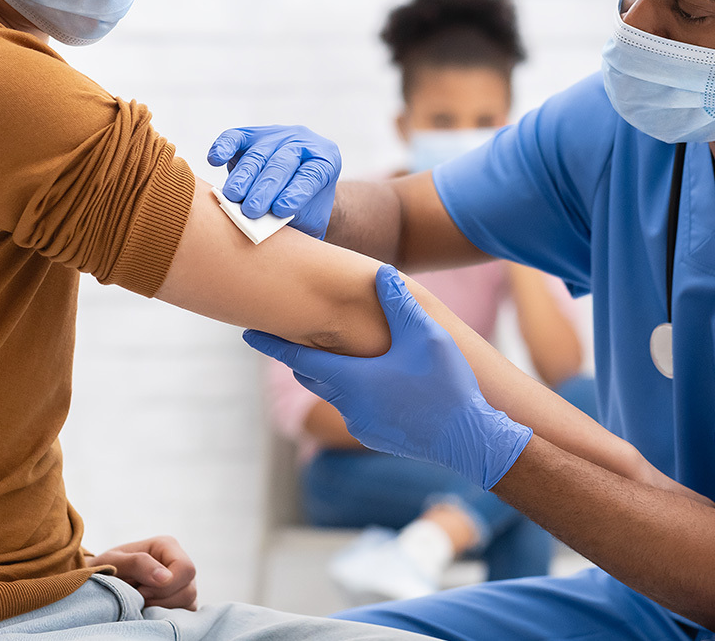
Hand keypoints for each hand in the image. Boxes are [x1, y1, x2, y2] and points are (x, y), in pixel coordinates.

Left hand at [90, 536, 197, 609]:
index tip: (141, 589)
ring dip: (160, 607)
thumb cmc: (106, 568)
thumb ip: (138, 564)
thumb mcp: (114, 561)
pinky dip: (164, 615)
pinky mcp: (182, 601)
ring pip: (189, 603)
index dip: (166, 585)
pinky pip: (184, 613)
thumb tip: (166, 578)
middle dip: (160, 598)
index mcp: (167, 546)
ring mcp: (183, 583)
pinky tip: (147, 608)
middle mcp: (179, 564)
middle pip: (189, 589)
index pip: (185, 568)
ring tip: (140, 601)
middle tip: (137, 596)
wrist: (102, 582)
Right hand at [206, 126, 338, 238]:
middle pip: (281, 164)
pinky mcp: (249, 135)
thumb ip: (295, 221)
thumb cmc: (305, 209)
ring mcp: (275, 135)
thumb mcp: (309, 218)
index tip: (280, 210)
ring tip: (233, 197)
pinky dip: (223, 147)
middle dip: (265, 188)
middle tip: (252, 211)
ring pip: (257, 155)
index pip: (311, 175)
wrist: (294, 191)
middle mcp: (301, 142)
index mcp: (325, 160)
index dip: (295, 193)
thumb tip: (268, 230)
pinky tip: (215, 160)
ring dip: (243, 177)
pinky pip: (234, 137)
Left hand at [244, 265, 532, 488]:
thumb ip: (399, 303)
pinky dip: (354, 392)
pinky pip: (355, 409)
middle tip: (290, 334)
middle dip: (301, 354)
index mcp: (352, 378)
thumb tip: (379, 273)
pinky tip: (376, 382)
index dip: (270, 343)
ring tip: (336, 354)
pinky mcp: (376, 437)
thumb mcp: (426, 336)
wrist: (469, 440)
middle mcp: (348, 404)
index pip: (297, 356)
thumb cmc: (446, 385)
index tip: (246, 332)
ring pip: (334, 393)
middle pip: (312, 375)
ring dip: (331, 374)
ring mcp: (361, 424)